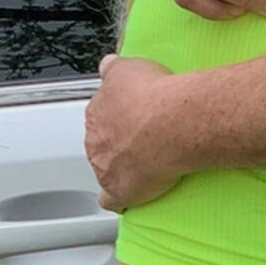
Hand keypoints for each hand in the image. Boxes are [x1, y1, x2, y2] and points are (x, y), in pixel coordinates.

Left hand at [86, 54, 184, 210]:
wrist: (170, 122)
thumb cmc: (153, 94)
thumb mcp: (127, 66)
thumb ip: (112, 68)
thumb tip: (106, 65)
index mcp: (96, 112)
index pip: (99, 115)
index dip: (117, 115)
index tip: (132, 115)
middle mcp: (96, 140)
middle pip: (102, 142)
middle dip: (119, 140)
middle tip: (144, 135)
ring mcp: (105, 167)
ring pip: (107, 168)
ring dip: (122, 165)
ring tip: (147, 160)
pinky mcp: (120, 190)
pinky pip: (113, 199)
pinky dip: (120, 198)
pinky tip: (132, 194)